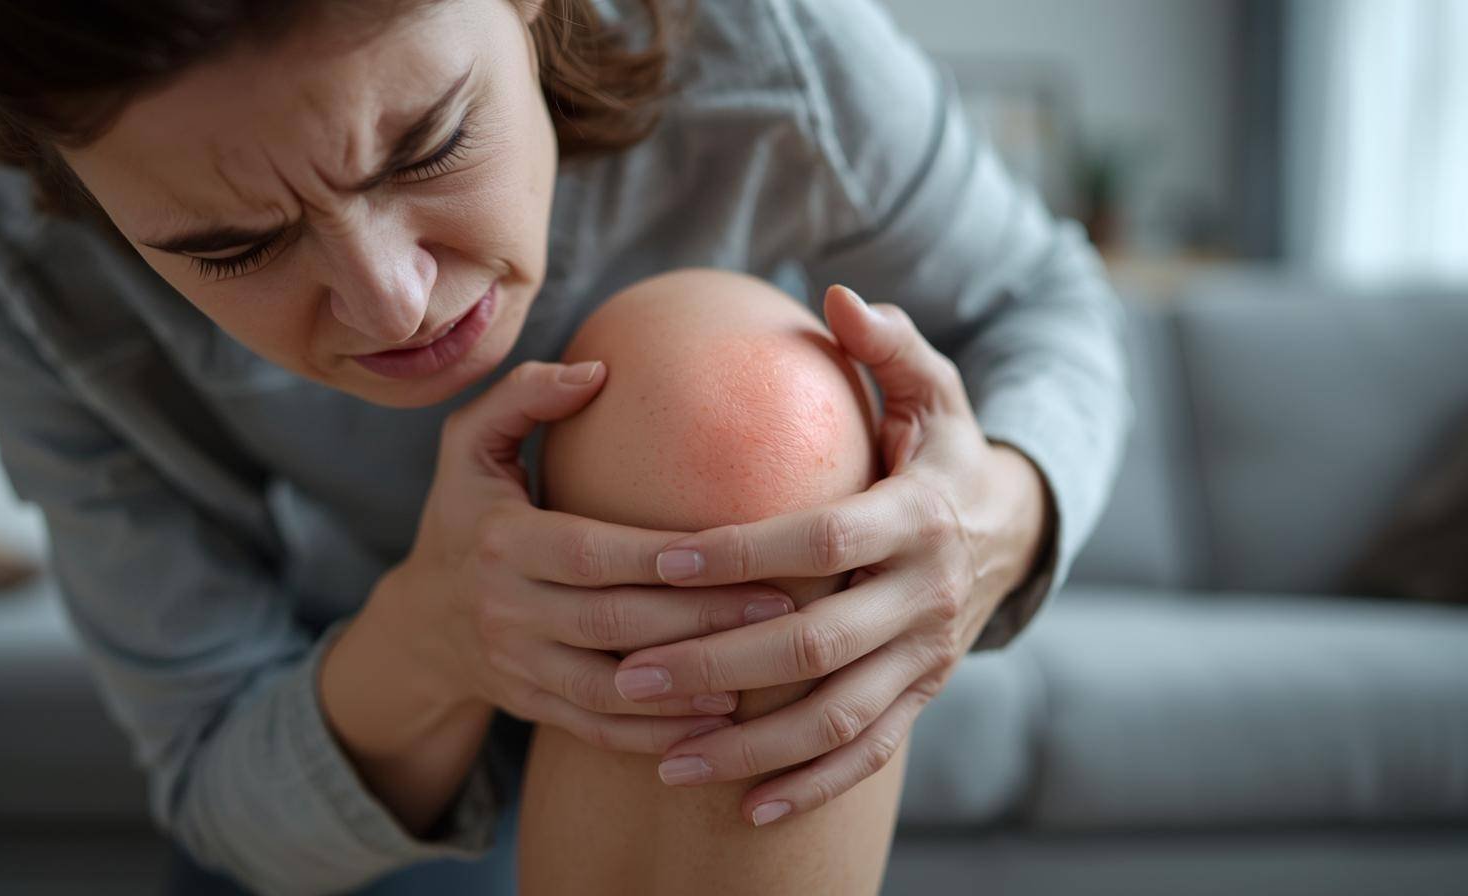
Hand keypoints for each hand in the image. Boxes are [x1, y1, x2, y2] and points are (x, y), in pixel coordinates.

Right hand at [358, 359, 797, 756]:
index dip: (661, 557)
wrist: (419, 622)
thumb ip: (524, 396)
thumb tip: (597, 369)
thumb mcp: (468, 446)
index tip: (736, 547)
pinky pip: (597, 728)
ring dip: (684, 686)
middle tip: (779, 607)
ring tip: (757, 675)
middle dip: (698, 618)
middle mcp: (506, 609)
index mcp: (501, 541)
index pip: (592, 552)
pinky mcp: (530, 706)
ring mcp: (517, 666)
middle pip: (613, 621)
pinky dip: (655, 734)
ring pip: (608, 687)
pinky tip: (716, 724)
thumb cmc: (466, 515)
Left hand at [614, 285, 1052, 824]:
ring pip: (836, 717)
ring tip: (664, 758)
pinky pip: (866, 755)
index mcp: (918, 517)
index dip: (742, 553)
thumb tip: (837, 296)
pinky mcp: (922, 697)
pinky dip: (808, 786)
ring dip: (749, 747)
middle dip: (717, 666)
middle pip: (815, 645)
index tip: (662, 560)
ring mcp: (925, 657)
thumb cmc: (946, 451)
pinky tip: (744, 807)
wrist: (1017, 531)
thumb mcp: (935, 388)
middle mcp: (924, 596)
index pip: (821, 541)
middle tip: (629, 672)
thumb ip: (889, 344)